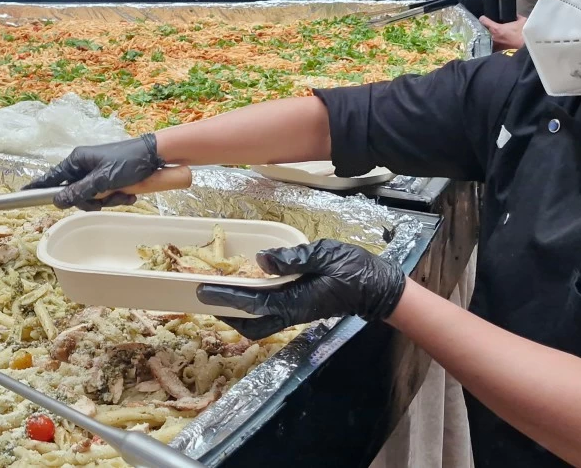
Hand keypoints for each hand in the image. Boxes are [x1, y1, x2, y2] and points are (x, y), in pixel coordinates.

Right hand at [24, 134, 165, 209]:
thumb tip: (57, 201)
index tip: (20, 194)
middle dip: (91, 200)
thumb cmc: (128, 162)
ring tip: (123, 193)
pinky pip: (105, 197)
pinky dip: (117, 198)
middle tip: (104, 198)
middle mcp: (84, 167)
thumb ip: (80, 191)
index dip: (38, 187)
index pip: (51, 177)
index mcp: (77, 160)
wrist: (156, 157)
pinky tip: (129, 194)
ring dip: (108, 200)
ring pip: (91, 198)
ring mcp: (96, 175)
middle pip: (73, 194)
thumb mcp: (103, 179)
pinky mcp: (109, 181)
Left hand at [196, 239, 406, 339]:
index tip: (203, 290)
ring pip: (258, 324)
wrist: (377, 287)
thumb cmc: (353, 268)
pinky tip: (243, 292)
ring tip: (217, 295)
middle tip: (203, 295)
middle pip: (251, 325)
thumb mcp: (324, 254)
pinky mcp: (298, 309)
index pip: (254, 303)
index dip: (226, 297)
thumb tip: (261, 260)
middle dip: (225, 313)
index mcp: (297, 300)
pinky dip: (250, 308)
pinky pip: (268, 315)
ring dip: (236, 313)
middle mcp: (292, 312)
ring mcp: (295, 313)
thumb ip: (293, 258)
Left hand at [479, 14, 527, 50]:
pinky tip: (501, 43)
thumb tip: (515, 16)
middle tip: (491, 28)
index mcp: (496, 29)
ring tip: (497, 36)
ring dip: (492, 38)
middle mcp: (493, 38)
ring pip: (489, 40)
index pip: (484, 21)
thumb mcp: (522, 21)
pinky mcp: (500, 52)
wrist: (529, 47)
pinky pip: (495, 47)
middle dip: (487, 29)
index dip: (483, 19)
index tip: (483, 18)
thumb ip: (516, 17)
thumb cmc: (525, 34)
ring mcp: (495, 46)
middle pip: (484, 31)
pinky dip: (497, 45)